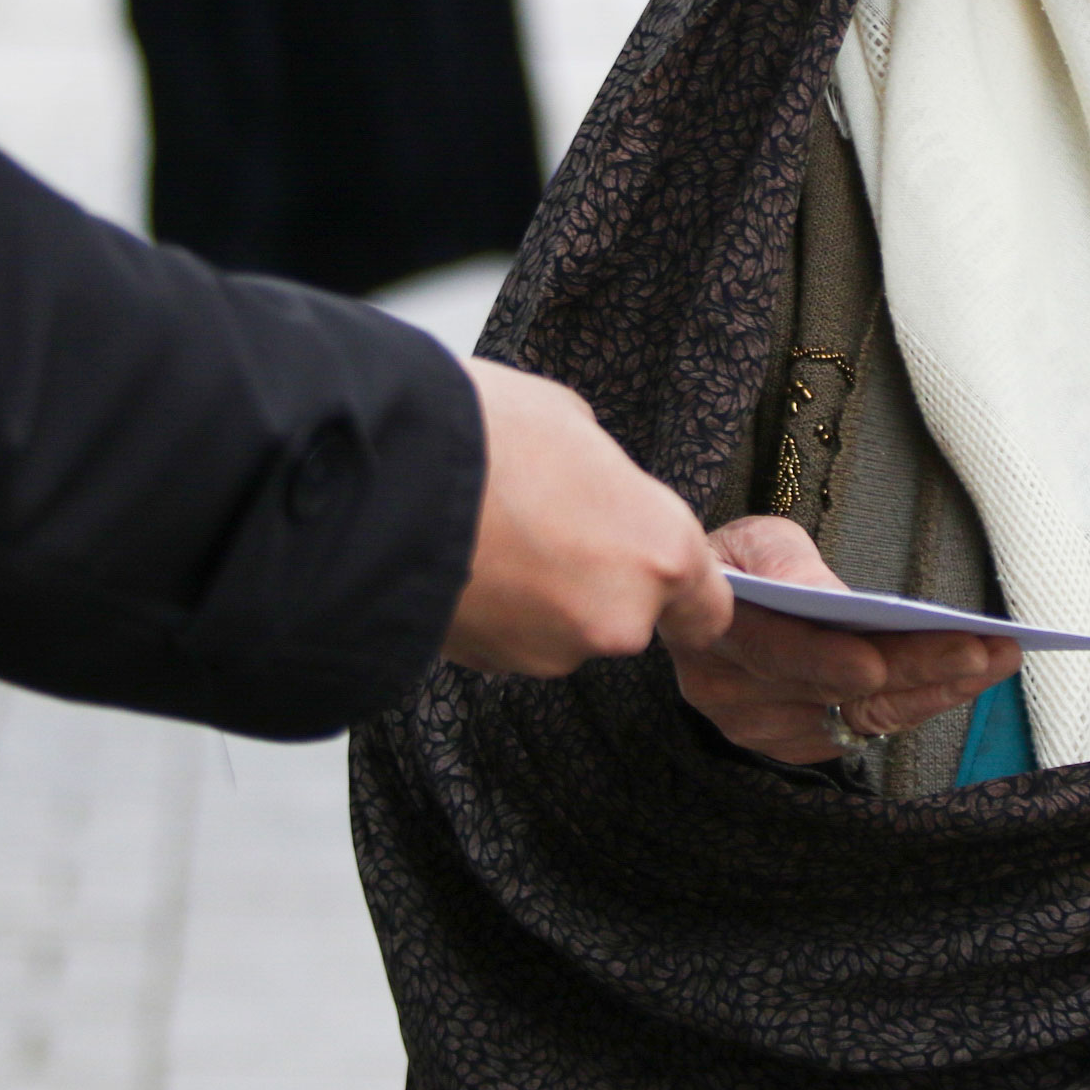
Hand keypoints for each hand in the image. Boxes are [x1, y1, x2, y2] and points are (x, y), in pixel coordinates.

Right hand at [439, 358, 731, 674]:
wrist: (382, 479)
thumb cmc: (487, 435)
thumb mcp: (574, 423)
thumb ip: (607, 478)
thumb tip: (596, 491)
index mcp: (662, 551)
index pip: (708, 607)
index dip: (685, 590)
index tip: (665, 572)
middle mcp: (619, 617)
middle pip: (628, 613)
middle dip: (597, 576)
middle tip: (552, 520)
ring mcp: (552, 650)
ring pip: (564, 626)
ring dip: (541, 591)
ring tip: (496, 530)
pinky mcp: (490, 666)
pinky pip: (510, 636)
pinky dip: (496, 606)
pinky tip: (467, 555)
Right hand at [672, 516, 1020, 764]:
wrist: (717, 611)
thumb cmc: (745, 565)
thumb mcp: (757, 539)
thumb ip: (787, 563)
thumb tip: (829, 596)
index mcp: (711, 626)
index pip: (771, 650)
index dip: (825, 660)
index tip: (878, 662)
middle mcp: (725, 690)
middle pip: (832, 689)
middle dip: (913, 669)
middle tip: (980, 651)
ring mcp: (755, 727)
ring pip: (857, 717)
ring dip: (932, 691)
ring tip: (993, 659)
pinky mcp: (787, 747)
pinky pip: (862, 733)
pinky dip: (915, 707)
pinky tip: (959, 683)